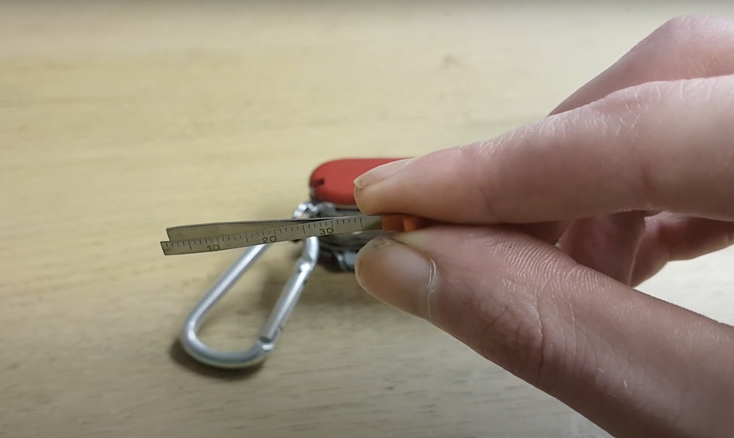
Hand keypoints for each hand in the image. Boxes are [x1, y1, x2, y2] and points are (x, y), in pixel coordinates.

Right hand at [354, 15, 733, 437]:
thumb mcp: (713, 417)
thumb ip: (564, 335)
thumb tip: (424, 270)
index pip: (633, 133)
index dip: (493, 171)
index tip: (397, 195)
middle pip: (663, 80)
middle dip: (537, 163)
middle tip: (455, 234)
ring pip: (686, 97)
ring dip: (588, 178)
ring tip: (535, 263)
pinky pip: (718, 133)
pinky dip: (646, 186)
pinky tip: (613, 244)